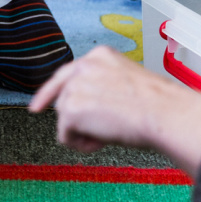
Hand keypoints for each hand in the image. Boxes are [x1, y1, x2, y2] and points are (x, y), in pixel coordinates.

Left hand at [29, 46, 200, 174]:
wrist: (163, 112)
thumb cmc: (157, 103)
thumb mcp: (127, 82)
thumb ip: (103, 86)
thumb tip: (92, 107)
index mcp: (100, 56)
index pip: (67, 72)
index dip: (50, 92)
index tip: (37, 106)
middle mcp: (83, 66)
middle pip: (63, 97)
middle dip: (73, 117)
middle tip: (92, 134)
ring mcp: (75, 87)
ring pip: (65, 117)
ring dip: (84, 131)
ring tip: (111, 132)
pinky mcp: (71, 109)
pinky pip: (65, 136)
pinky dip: (81, 144)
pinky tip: (103, 141)